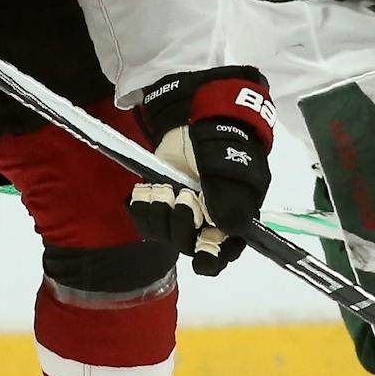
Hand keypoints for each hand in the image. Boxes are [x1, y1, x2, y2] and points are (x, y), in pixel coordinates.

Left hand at [129, 68, 274, 275]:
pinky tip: (148, 188)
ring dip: (159, 213)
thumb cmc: (225, 143)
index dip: (211, 257)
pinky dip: (140, 206)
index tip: (202, 247)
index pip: (223, 253)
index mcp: (231, 219)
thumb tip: (227, 228)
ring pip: (162, 234)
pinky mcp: (157, 201)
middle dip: (182, 224)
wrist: (197, 118)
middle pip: (188, 245)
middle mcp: (204, 222)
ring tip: (165, 188)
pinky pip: (142, 219)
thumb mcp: (234, 168)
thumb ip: (231, 199)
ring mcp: (178, 213)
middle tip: (184, 196)